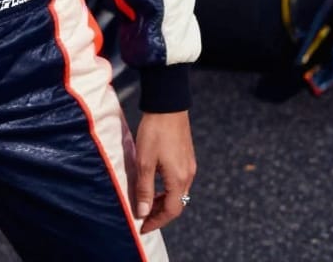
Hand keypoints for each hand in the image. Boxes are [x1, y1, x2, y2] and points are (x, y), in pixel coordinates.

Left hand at [133, 110, 195, 233]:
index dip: (156, 221)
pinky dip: (167, 188)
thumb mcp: (144, 161)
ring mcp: (189, 166)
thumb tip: (143, 212)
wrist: (168, 105)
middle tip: (143, 216)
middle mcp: (188, 175)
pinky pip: (179, 181)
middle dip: (160, 213)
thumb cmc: (154, 132)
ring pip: (178, 192)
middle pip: (176, 203)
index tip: (143, 227)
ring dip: (163, 200)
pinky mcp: (187, 157)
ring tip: (147, 201)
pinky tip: (156, 183)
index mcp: (178, 179)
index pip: (170, 211)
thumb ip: (144, 188)